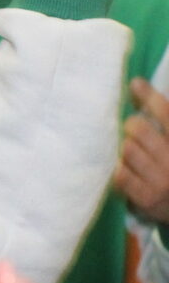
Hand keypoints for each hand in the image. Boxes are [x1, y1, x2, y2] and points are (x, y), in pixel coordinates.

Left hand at [117, 78, 168, 222]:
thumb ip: (162, 121)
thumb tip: (138, 87)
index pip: (166, 113)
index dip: (150, 97)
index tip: (135, 84)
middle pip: (139, 129)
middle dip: (131, 126)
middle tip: (132, 131)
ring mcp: (162, 180)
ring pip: (127, 151)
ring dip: (124, 149)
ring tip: (132, 153)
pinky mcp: (147, 198)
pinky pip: (120, 175)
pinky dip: (119, 170)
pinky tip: (125, 170)